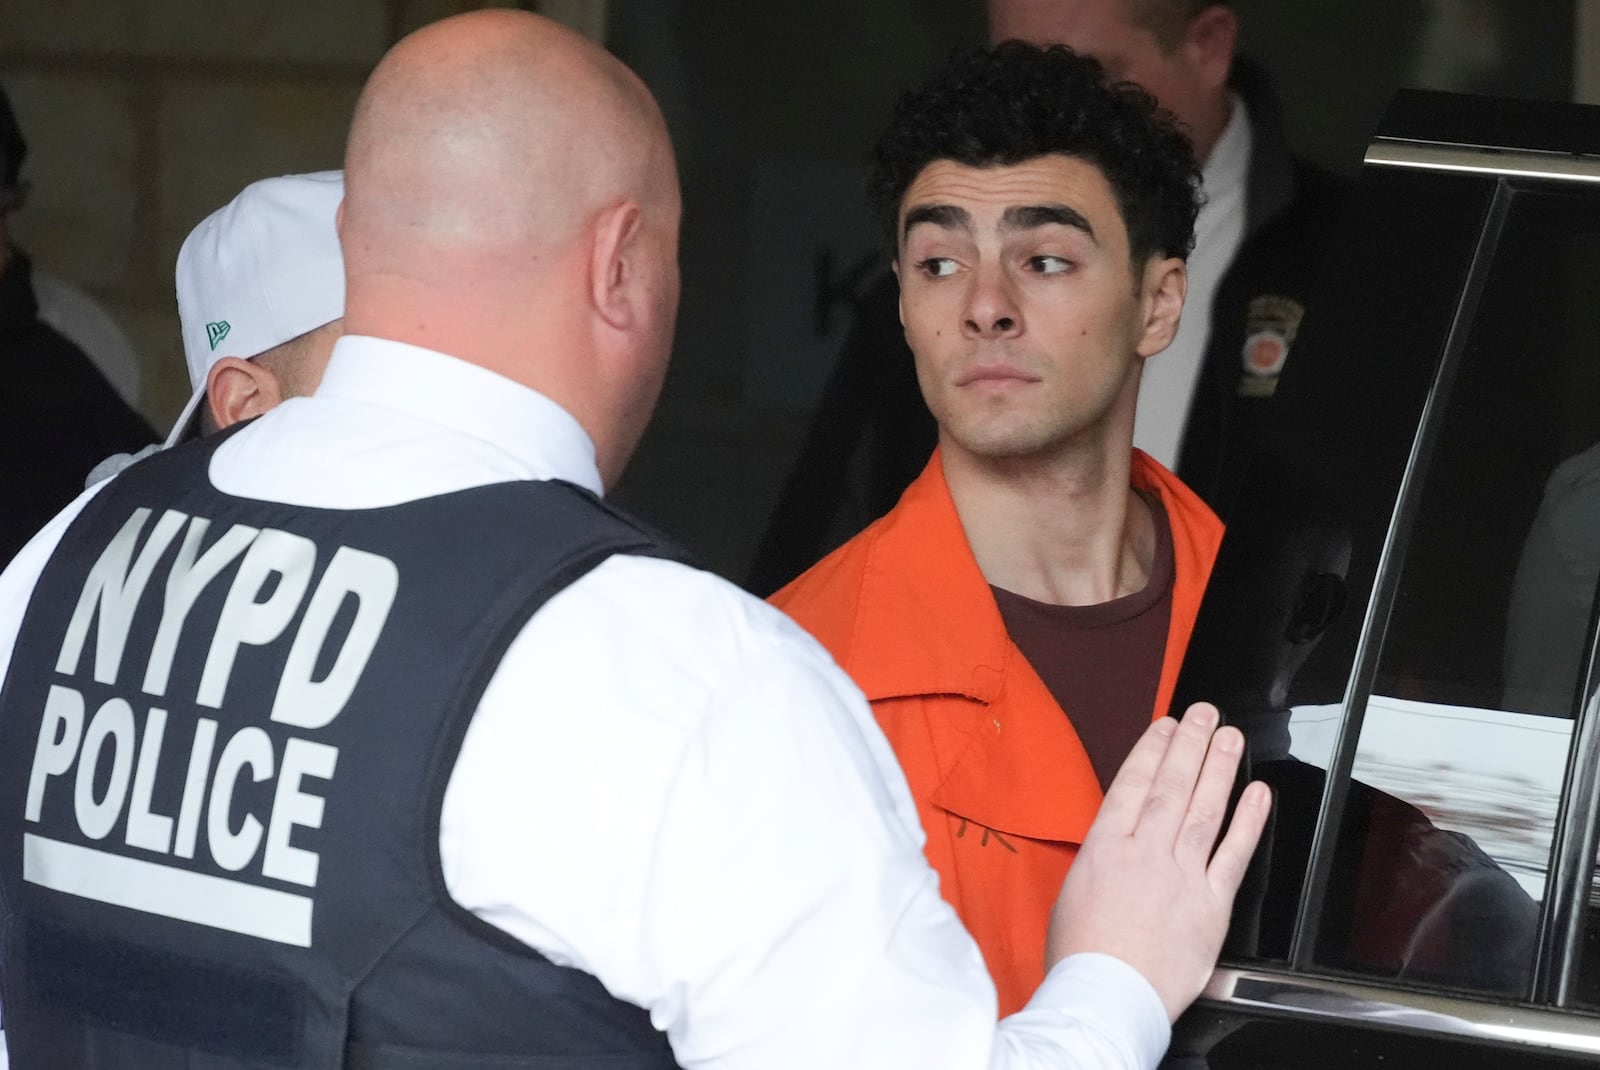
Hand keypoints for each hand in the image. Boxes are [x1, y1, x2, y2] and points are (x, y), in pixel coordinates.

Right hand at [1045, 702, 1270, 1021]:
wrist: (1107, 997)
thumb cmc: (1083, 956)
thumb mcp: (1073, 892)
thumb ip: (1102, 859)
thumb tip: (1117, 841)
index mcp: (1106, 848)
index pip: (1133, 783)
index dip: (1153, 749)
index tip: (1166, 725)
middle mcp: (1146, 853)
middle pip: (1173, 786)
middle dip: (1190, 744)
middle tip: (1205, 714)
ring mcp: (1181, 876)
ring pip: (1205, 809)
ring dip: (1220, 768)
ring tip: (1230, 738)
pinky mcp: (1211, 905)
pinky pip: (1234, 855)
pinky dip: (1248, 822)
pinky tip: (1258, 795)